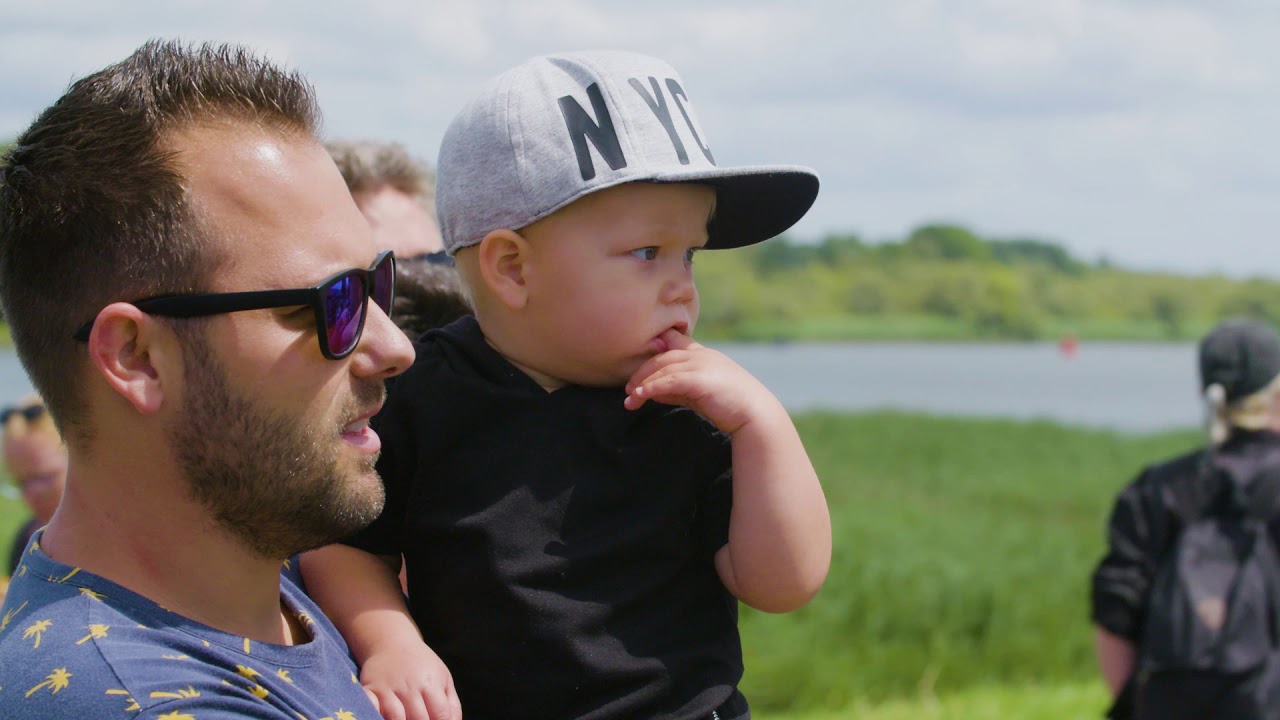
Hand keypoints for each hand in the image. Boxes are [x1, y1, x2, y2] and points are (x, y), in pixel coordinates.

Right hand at [360, 640, 461, 719]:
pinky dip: (375, 714)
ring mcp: (388, 688)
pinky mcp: (369, 690)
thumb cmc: (422, 666)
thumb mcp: (443, 679)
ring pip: (396, 717)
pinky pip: (371, 707)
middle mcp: (410, 686)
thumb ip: (451, 706)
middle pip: (419, 719)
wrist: (392, 642)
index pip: (441, 715)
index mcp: (431, 684)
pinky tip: (380, 717)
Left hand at [624, 329, 780, 432]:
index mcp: (705, 354)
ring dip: (642, 383)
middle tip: (628, 389)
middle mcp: (702, 355)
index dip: (658, 346)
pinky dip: (650, 388)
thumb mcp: (699, 395)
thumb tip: (650, 391)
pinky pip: (668, 381)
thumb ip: (676, 390)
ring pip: (662, 368)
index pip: (677, 342)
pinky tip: (639, 397)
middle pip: (662, 357)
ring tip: (630, 398)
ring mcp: (701, 364)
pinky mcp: (698, 379)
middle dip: (641, 372)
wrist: (755, 414)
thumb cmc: (730, 406)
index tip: (643, 359)